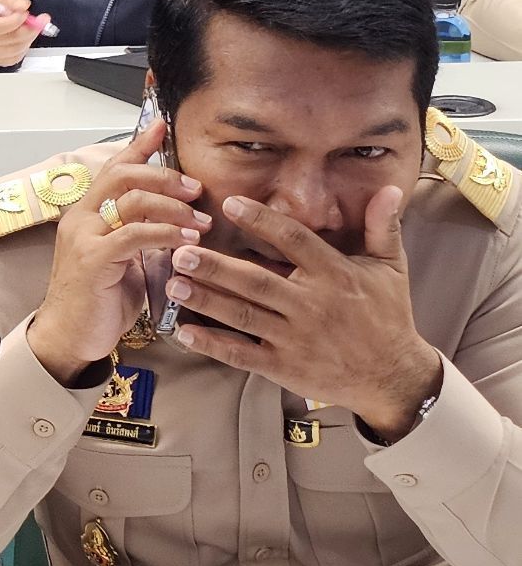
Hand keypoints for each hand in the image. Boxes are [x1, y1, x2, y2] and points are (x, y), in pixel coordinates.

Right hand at [0, 0, 46, 67]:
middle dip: (31, 28)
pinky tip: (24, 37)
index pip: (1, 25)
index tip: (25, 12)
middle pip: (14, 37)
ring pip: (19, 47)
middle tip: (42, 19)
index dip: (17, 19)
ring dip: (30, 36)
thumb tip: (23, 6)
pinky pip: (18, 56)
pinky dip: (25, 46)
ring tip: (32, 27)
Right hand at [24, 114, 209, 378]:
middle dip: (165, 176)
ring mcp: (84, 237)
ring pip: (132, 201)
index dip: (139, 145)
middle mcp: (81, 218)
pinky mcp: (94, 259)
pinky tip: (188, 242)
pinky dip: (166, 234)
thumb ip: (140, 233)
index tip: (163, 126)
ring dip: (174, 208)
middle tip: (196, 189)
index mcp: (87, 213)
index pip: (114, 168)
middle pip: (124, 176)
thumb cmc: (99, 299)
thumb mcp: (124, 258)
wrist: (70, 336)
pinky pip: (135, 235)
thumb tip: (177, 218)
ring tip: (201, 222)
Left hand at [162, 189, 442, 435]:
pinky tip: (184, 332)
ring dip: (206, 301)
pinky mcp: (284, 367)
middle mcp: (312, 305)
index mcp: (335, 275)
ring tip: (172, 284)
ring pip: (243, 316)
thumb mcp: (391, 269)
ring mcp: (296, 338)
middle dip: (217, 267)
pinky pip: (242, 354)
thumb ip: (383, 228)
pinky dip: (213, 344)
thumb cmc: (387, 315)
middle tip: (181, 251)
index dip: (262, 221)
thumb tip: (391, 189)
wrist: (393, 377)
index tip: (230, 203)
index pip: (294, 241)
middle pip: (257, 282)